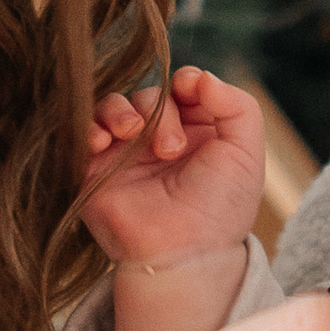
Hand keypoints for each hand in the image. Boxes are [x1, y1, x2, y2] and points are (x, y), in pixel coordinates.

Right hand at [82, 66, 264, 268]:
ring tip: (132, 134)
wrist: (183, 254)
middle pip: (150, 95)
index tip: (190, 93)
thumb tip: (199, 76)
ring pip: (114, 105)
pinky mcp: (96, 169)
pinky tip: (104, 142)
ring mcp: (127, 153)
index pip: (184, 86)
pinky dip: (91, 127)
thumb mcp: (246, 152)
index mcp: (197, 132)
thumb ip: (237, 105)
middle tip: (171, 150)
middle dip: (161, 111)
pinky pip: (83, 131)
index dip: (186, 83)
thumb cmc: (219, 209)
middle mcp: (161, 139)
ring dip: (122, 111)